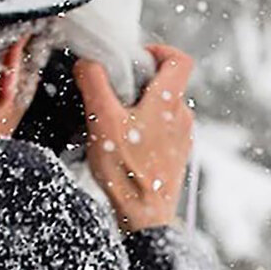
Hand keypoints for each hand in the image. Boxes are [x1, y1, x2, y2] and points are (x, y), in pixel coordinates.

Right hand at [75, 44, 194, 232]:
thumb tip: (87, 62)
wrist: (144, 218)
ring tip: (116, 121)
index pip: (179, 59)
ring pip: (165, 108)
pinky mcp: (176, 157)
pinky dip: (147, 129)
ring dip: (143, 106)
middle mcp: (182, 117)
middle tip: (115, 91)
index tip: (136, 58)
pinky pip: (164, 131)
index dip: (159, 50)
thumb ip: (94, 83)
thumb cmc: (125, 171)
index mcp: (169, 102)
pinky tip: (125, 145)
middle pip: (169, 83)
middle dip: (142, 81)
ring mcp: (182, 139)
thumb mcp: (102, 120)